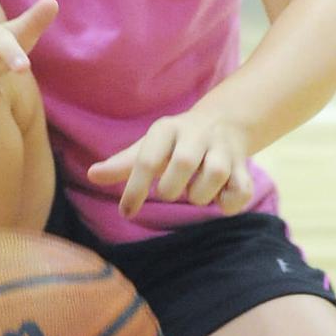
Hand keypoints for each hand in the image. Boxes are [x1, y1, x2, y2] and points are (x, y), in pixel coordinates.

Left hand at [87, 111, 253, 220]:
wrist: (223, 122)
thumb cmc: (175, 143)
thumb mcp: (148, 146)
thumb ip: (123, 163)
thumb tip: (92, 175)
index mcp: (168, 129)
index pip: (147, 159)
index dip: (135, 189)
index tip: (126, 213)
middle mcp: (197, 134)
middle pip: (185, 161)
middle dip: (172, 186)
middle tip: (169, 192)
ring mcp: (223, 149)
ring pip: (216, 173)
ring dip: (201, 194)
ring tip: (194, 193)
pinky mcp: (244, 166)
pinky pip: (241, 189)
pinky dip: (230, 202)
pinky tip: (219, 201)